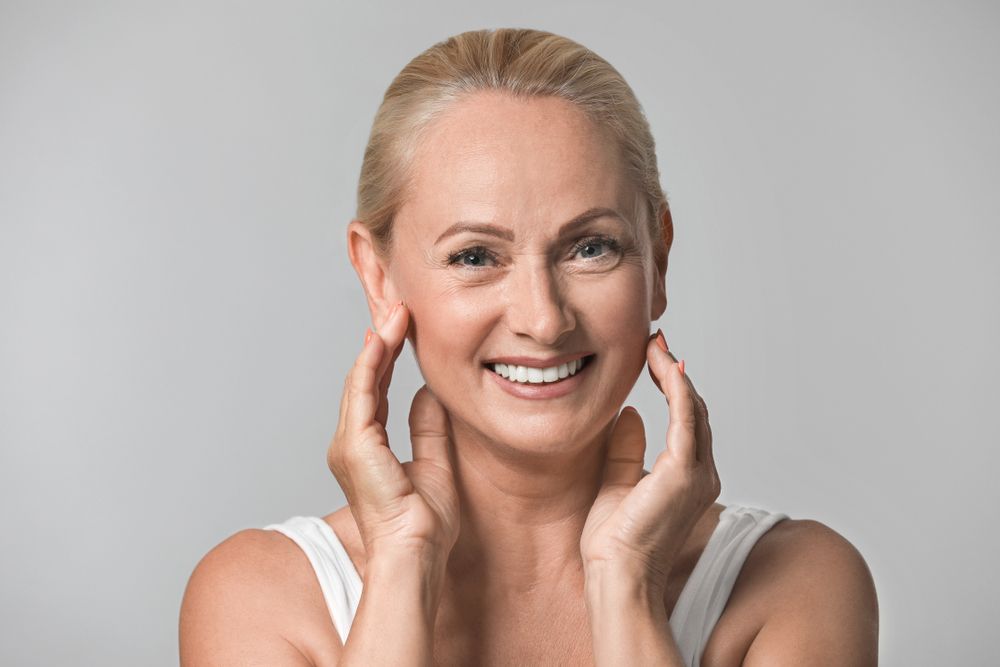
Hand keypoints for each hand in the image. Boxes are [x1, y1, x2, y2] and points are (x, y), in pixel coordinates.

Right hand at [326, 302, 459, 561]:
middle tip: (397, 306)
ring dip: (378, 343)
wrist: (416, 554)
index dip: (386, 357)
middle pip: (364, 379)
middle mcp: (351, 444)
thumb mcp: (435, 464)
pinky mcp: (355, 446)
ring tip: (395, 311)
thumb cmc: (424, 525)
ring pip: (361, 380)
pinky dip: (371, 363)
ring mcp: (349, 445)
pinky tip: (384, 337)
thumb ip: (428, 429)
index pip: (374, 390)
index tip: (401, 327)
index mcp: (367, 449)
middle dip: (380, 341)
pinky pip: (361, 393)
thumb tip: (430, 394)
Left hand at [580, 331, 720, 590]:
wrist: (617, 574)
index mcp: (687, 477)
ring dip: (674, 373)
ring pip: (693, 409)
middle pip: (694, 410)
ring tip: (656, 346)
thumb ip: (626, 449)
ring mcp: (698, 473)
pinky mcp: (685, 472)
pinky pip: (686, 418)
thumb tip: (629, 413)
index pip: (684, 420)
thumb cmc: (615, 543)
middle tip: (655, 342)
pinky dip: (678, 389)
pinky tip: (666, 366)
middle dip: (674, 372)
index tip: (654, 357)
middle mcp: (701, 473)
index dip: (672, 386)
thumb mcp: (616, 483)